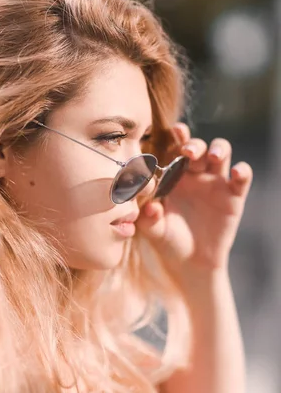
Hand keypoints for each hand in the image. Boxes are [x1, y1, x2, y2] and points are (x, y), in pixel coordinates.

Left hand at [135, 123, 252, 285]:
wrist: (191, 262)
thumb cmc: (168, 240)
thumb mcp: (154, 231)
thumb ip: (149, 218)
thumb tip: (151, 207)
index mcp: (173, 174)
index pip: (174, 149)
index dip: (177, 136)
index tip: (176, 130)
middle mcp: (194, 173)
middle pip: (198, 147)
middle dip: (194, 144)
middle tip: (188, 152)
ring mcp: (215, 182)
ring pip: (221, 153)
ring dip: (219, 149)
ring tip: (214, 156)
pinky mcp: (233, 196)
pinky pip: (241, 178)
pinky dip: (242, 172)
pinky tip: (237, 173)